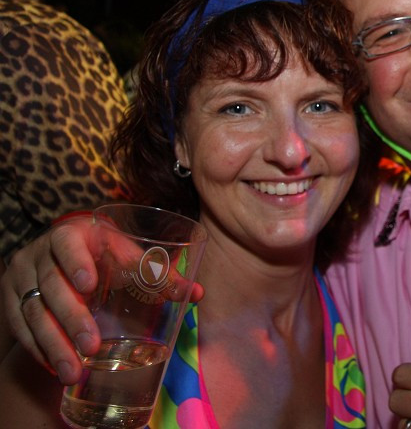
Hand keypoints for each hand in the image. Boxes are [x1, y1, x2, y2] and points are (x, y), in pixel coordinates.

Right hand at [0, 214, 204, 384]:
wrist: (61, 252)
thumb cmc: (102, 253)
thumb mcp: (127, 255)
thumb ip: (157, 274)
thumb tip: (197, 294)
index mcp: (71, 235)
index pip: (67, 244)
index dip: (76, 262)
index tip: (89, 284)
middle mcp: (40, 255)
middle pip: (52, 286)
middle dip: (72, 318)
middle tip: (93, 345)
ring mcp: (22, 279)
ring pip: (33, 312)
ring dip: (53, 344)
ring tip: (73, 372)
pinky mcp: (12, 301)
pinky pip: (20, 328)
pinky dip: (38, 350)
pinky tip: (54, 368)